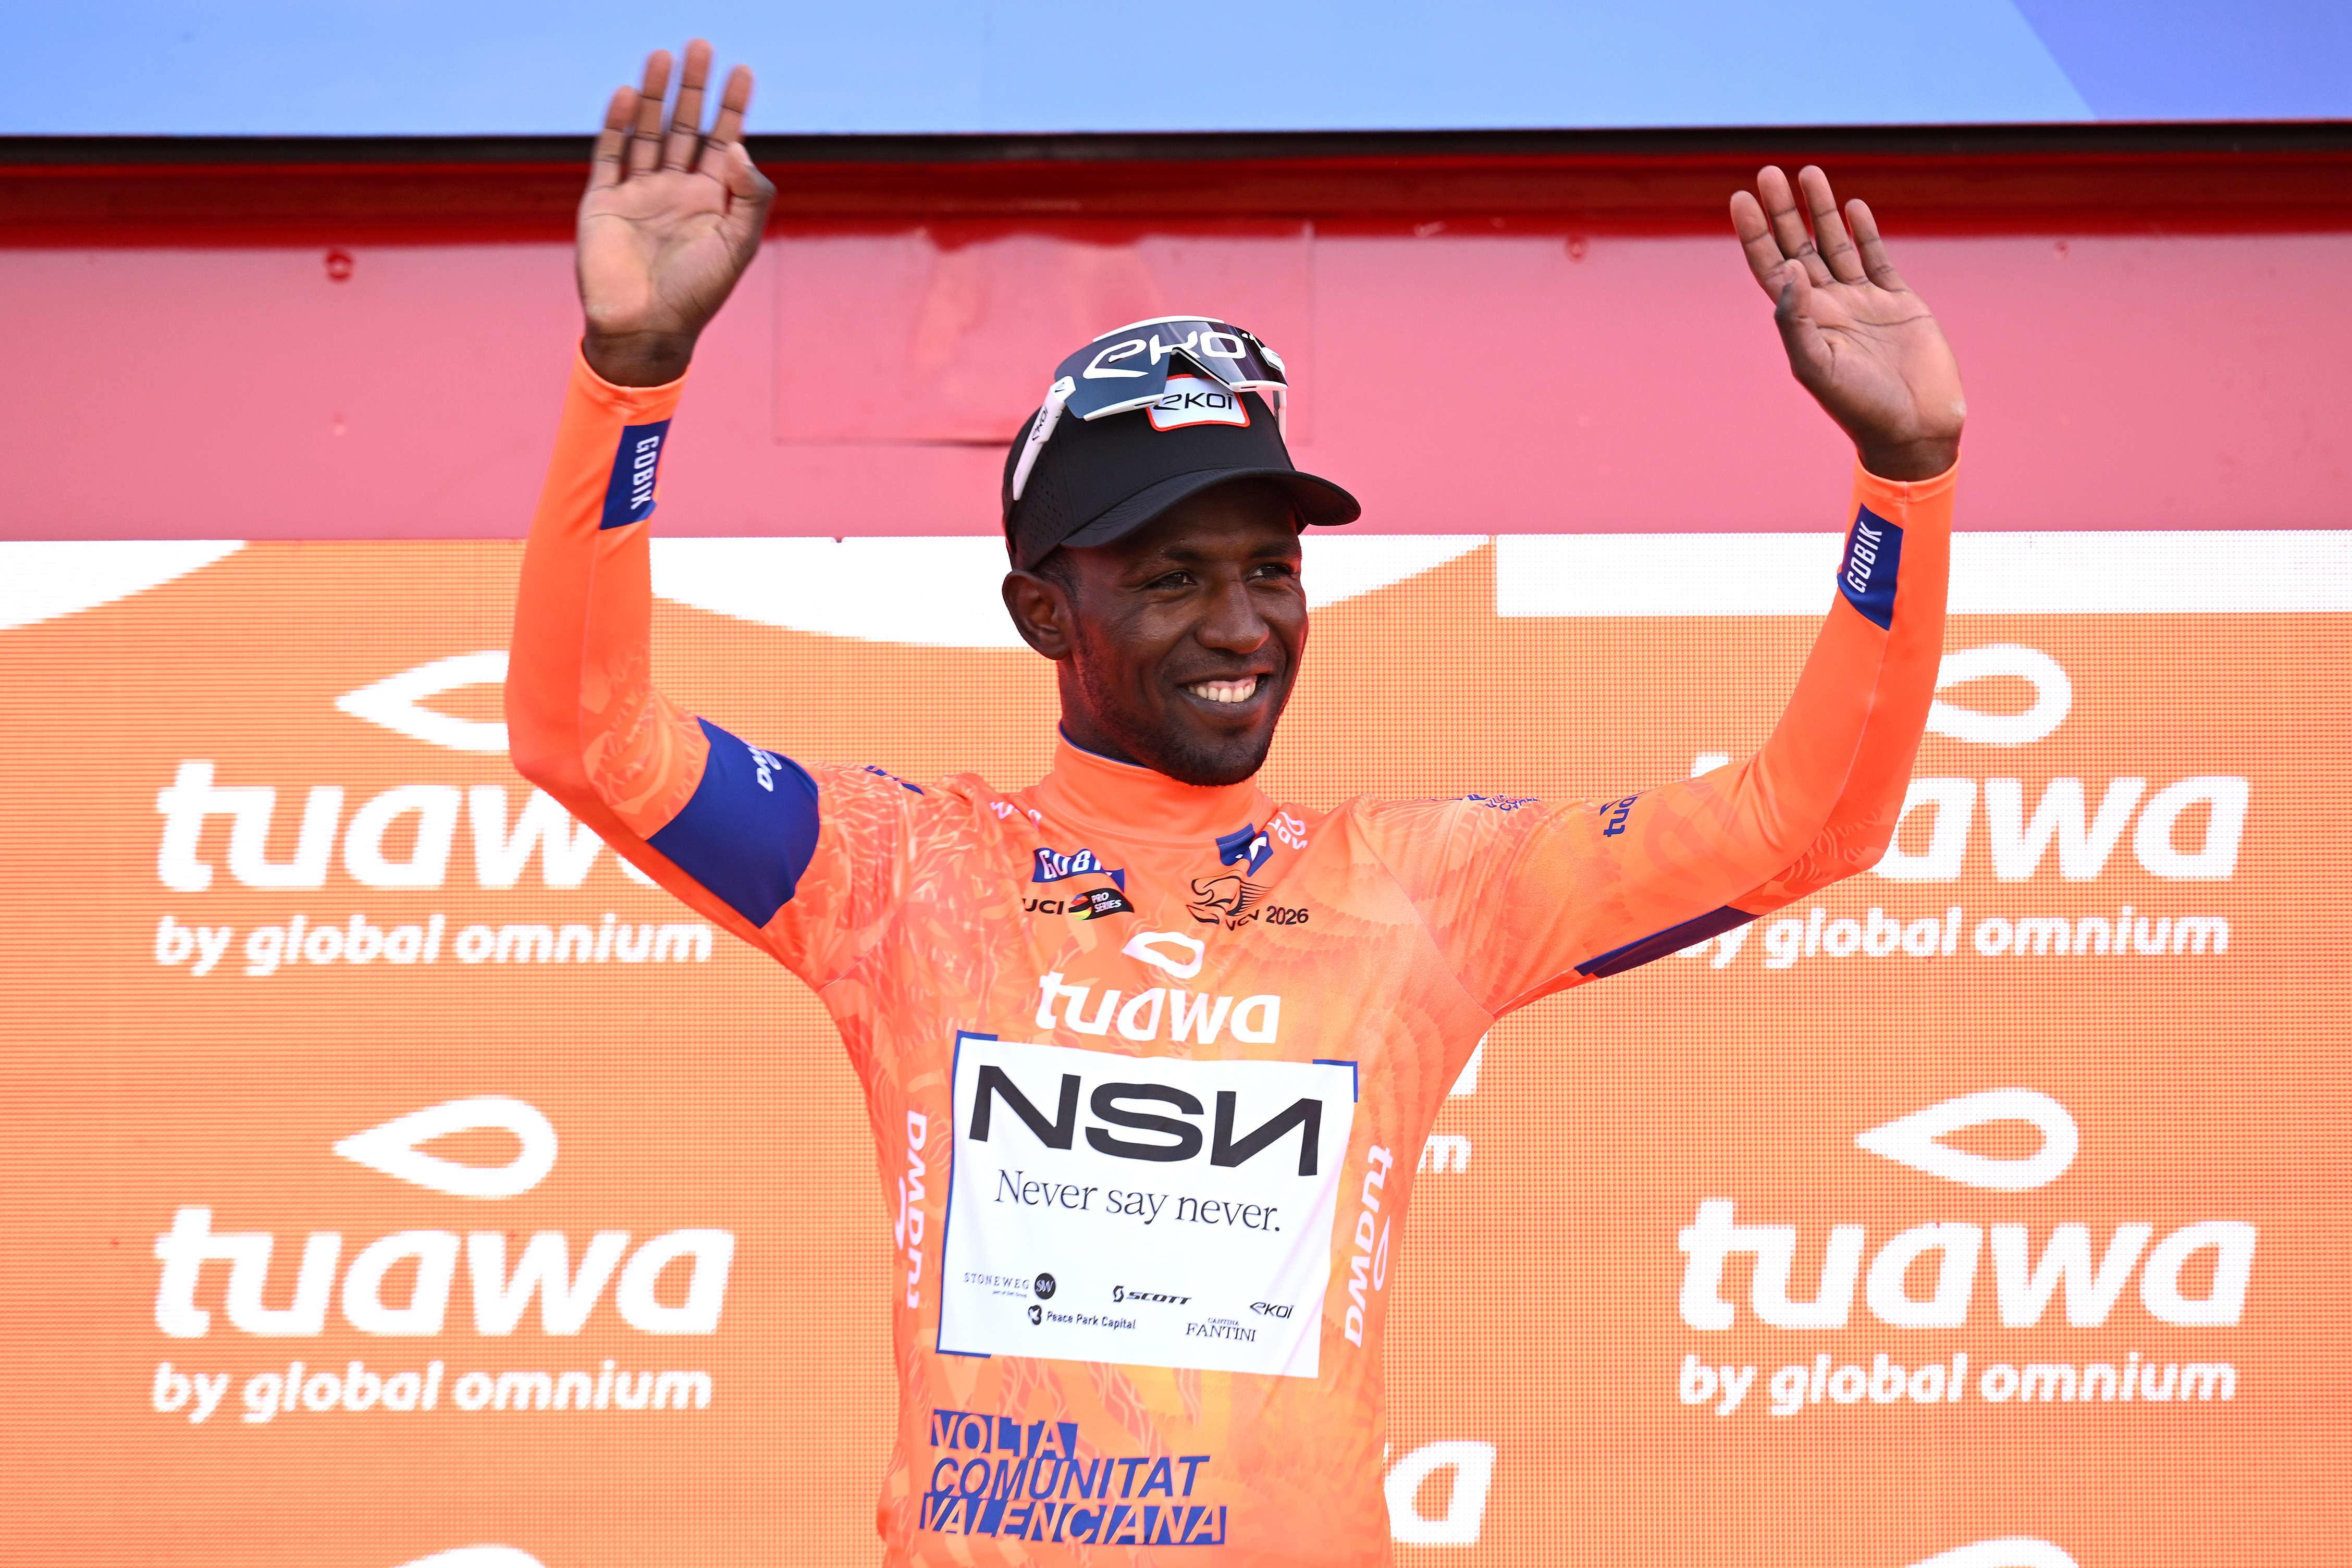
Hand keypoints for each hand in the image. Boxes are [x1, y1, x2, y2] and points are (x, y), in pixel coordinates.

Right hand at [578, 42, 774, 386]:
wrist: (645, 330)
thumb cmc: (697, 295)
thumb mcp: (738, 245)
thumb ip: (750, 197)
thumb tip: (741, 148)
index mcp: (711, 203)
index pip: (725, 143)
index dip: (733, 107)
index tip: (742, 71)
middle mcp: (675, 192)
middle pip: (686, 127)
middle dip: (694, 88)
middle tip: (701, 45)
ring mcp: (638, 195)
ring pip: (648, 133)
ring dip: (656, 95)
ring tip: (663, 55)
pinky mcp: (603, 203)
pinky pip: (610, 156)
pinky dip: (617, 125)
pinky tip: (629, 95)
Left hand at [1730, 166, 1963, 480]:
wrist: (1914, 427)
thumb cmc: (1860, 406)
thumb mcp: (1817, 366)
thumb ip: (1796, 320)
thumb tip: (1788, 270)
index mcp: (1804, 321)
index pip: (1770, 267)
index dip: (1754, 234)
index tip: (1740, 199)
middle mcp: (1829, 306)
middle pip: (1798, 247)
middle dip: (1783, 211)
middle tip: (1768, 172)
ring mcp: (1864, 301)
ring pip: (1836, 244)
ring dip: (1822, 210)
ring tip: (1809, 173)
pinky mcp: (1899, 301)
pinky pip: (1877, 258)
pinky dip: (1865, 231)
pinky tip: (1852, 206)